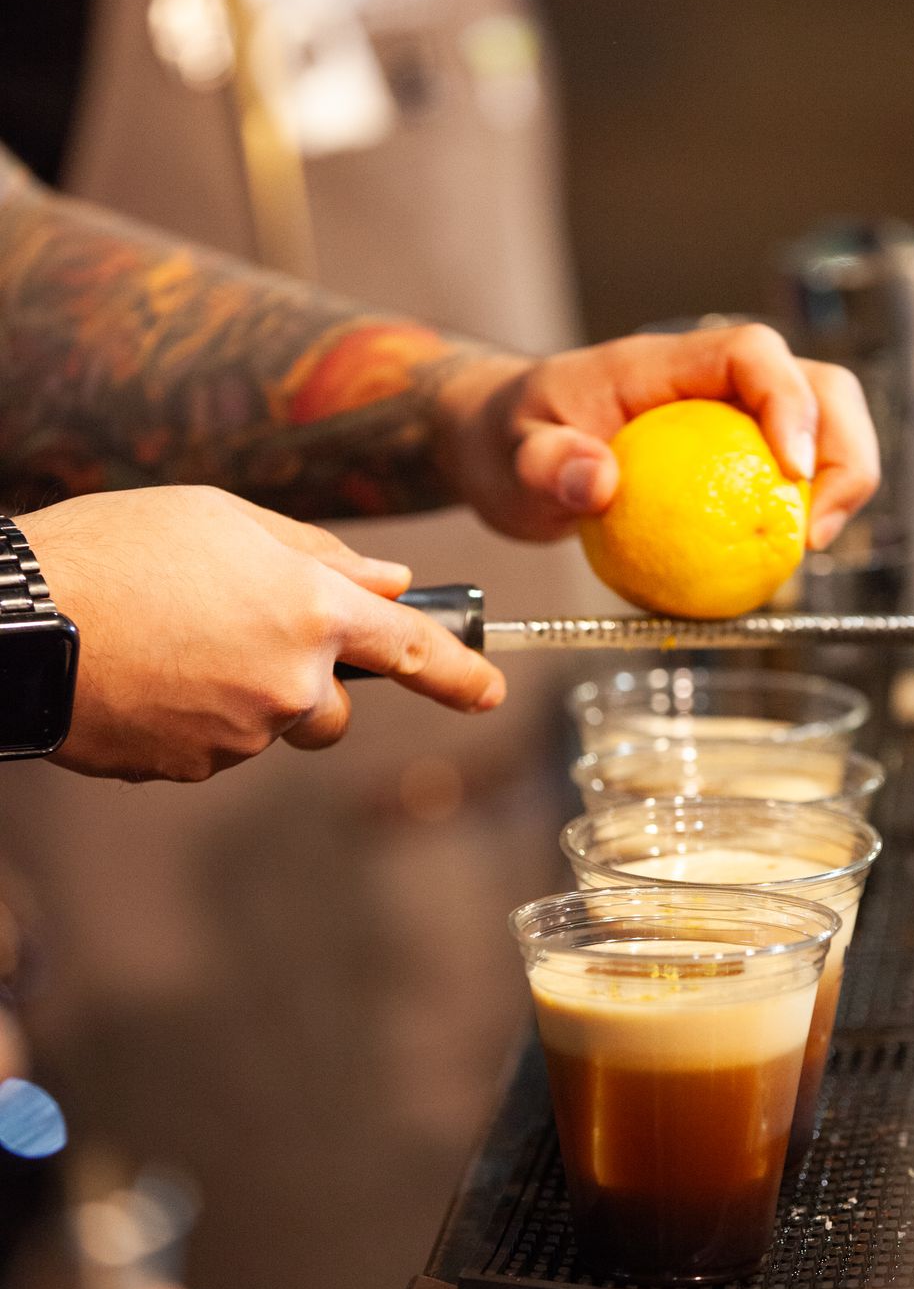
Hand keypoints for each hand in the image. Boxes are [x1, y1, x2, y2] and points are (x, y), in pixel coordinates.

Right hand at [20, 486, 504, 781]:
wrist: (16, 620)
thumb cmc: (115, 548)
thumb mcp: (222, 519)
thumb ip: (317, 554)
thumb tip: (389, 583)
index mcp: (311, 610)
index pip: (412, 649)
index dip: (459, 672)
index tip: (491, 691)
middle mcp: (289, 682)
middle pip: (333, 709)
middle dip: (306, 686)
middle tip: (239, 638)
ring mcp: (239, 735)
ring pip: (267, 728)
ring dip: (238, 697)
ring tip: (169, 645)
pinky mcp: (189, 769)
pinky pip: (210, 749)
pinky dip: (190, 721)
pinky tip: (143, 678)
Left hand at [434, 323, 879, 547]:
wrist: (504, 447)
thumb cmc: (507, 440)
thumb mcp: (509, 457)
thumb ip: (545, 465)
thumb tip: (596, 482)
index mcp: (662, 362)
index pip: (751, 352)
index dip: (789, 402)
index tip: (790, 473)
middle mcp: (710, 380)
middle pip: (818, 384)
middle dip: (843, 449)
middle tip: (816, 532)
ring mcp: (730, 416)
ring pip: (822, 427)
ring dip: (839, 481)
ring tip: (807, 549)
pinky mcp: (734, 455)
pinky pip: (791, 476)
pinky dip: (804, 512)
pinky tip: (781, 564)